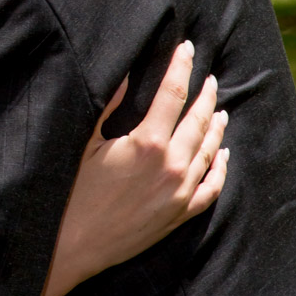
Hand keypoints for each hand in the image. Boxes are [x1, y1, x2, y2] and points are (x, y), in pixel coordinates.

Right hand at [34, 42, 227, 295]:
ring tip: (219, 110)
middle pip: (198, 120)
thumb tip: (124, 75)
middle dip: (205, 95)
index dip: (181, 67)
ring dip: (216, 127)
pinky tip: (223, 154)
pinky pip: (211, 188)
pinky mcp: (180, 215)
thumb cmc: (72, 193)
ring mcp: (180, 192)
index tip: (188, 49)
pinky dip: (220, 168)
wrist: (73, 246)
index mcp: (147, 143)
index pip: (173, 94)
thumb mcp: (86, 144)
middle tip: (209, 78)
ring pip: (209, 151)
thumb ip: (109, 107)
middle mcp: (171, 166)